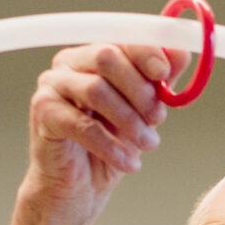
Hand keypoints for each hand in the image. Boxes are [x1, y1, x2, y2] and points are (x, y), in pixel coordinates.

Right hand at [20, 41, 177, 224]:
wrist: (80, 186)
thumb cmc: (109, 143)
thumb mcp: (143, 110)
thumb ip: (159, 81)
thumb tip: (180, 53)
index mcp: (93, 54)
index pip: (121, 39)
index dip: (146, 52)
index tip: (164, 73)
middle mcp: (69, 63)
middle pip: (107, 56)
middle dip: (140, 89)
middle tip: (157, 118)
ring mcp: (51, 86)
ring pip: (95, 89)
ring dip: (129, 120)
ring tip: (148, 144)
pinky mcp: (44, 114)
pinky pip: (82, 125)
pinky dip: (111, 146)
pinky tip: (128, 162)